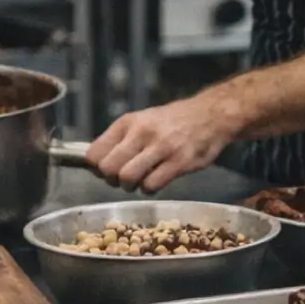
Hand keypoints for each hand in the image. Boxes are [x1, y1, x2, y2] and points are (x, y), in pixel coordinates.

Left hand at [86, 96, 238, 193]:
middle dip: (112, 180)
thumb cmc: (172, 122)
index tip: (106, 171)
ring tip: (140, 181)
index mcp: (127, 122)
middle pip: (108, 169)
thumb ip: (119, 140)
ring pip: (127, 177)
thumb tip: (96, 165)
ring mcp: (161, 147)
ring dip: (130, 186)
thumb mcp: (141, 120)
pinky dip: (150, 188)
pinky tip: (156, 180)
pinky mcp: (179, 161)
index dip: (97, 169)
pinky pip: (151, 185)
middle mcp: (142, 132)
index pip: (94, 154)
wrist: (210, 115)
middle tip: (123, 179)